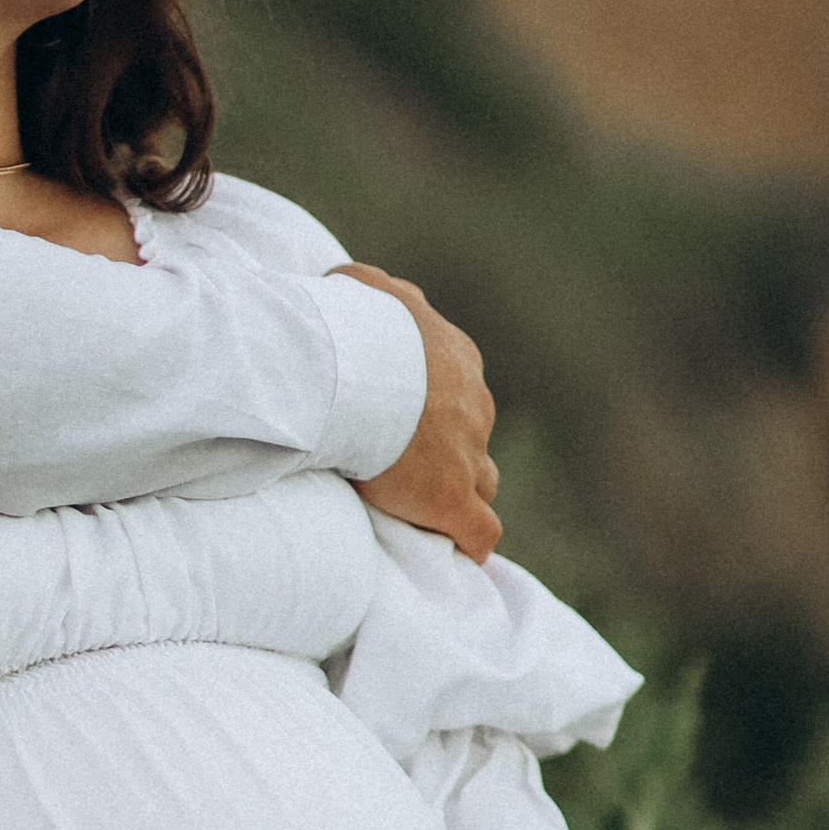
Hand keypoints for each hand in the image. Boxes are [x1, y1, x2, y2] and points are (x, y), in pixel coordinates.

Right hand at [340, 266, 500, 566]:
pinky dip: (469, 542)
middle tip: (407, 462)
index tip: (404, 421)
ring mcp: (467, 455)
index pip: (458, 390)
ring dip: (462, 492)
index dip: (434, 411)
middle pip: (472, 436)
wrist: (359, 372)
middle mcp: (473, 407)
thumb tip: (345, 280)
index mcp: (456, 361)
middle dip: (450, 451)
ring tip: (428, 506)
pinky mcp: (451, 499)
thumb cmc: (355, 330)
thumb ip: (365, 287)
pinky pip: (478, 532)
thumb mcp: (359, 291)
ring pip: (483, 480)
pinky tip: (457, 549)